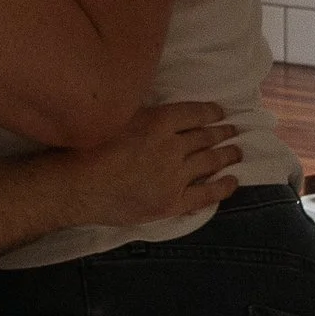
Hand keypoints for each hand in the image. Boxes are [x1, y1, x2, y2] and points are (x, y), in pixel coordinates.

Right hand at [67, 102, 240, 225]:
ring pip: (209, 161)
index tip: (220, 113)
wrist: (77, 187)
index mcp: (158, 121)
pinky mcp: (172, 203)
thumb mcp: (118, 116)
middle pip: (205, 137)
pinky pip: (206, 194)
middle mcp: (172, 146)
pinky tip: (233, 180)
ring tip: (236, 151)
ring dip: (227, 155)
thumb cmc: (88, 148)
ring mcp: (174, 176)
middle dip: (222, 132)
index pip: (195, 113)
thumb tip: (165, 112)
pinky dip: (223, 187)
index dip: (212, 112)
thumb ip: (145, 114)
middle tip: (233, 130)